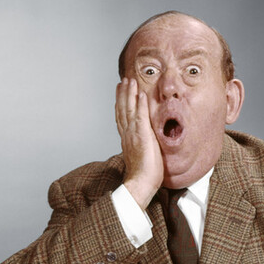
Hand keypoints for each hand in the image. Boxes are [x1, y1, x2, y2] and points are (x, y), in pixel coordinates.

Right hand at [115, 77, 163, 208]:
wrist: (141, 183)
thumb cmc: (144, 174)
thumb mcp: (140, 155)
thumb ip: (140, 145)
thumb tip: (144, 143)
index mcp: (126, 138)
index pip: (121, 117)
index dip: (119, 103)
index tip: (120, 91)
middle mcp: (127, 134)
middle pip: (122, 109)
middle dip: (122, 94)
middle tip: (123, 80)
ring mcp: (133, 133)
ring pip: (128, 109)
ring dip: (129, 94)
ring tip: (130, 81)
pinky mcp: (142, 135)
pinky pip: (140, 116)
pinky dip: (139, 104)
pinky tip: (141, 94)